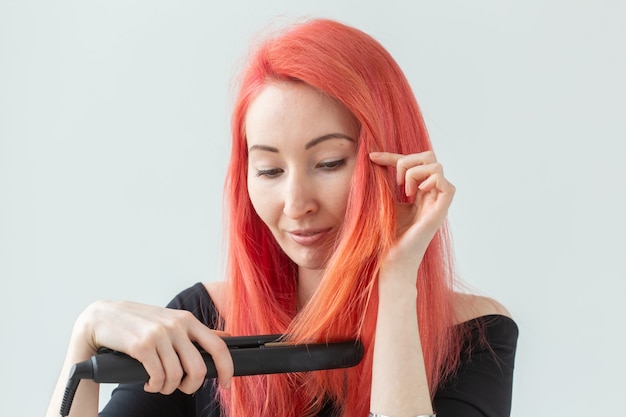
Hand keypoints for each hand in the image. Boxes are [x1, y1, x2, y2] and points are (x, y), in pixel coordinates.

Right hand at [76, 300, 233, 393]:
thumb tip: (226, 337)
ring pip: (176, 376)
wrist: (102, 317)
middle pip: (199, 368)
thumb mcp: (171, 321)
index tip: (226, 384)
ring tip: (158, 384)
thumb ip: (196, 332)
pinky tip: (149, 382)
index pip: (218, 346)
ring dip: (167, 388)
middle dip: (192, 386)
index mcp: (187, 320)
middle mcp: (176, 325)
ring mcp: (159, 334)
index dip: (227, 369)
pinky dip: (154, 386)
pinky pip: (158, 377)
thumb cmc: (139, 323)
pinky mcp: (142, 345)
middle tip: (182, 388)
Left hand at [369, 151, 454, 276]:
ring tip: (405, 191)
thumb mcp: (383, 202)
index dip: (392, 156)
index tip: (372, 157)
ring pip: (437, 167)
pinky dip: (430, 181)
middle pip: (430, 158)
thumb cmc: (386, 237)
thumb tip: (372, 160)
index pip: (412, 162)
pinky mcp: (440, 213)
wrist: (391, 261)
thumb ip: (384, 183)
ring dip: (415, 172)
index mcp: (419, 193)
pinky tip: (415, 194)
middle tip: (396, 181)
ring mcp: (437, 204)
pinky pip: (448, 186)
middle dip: (408, 160)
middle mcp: (430, 195)